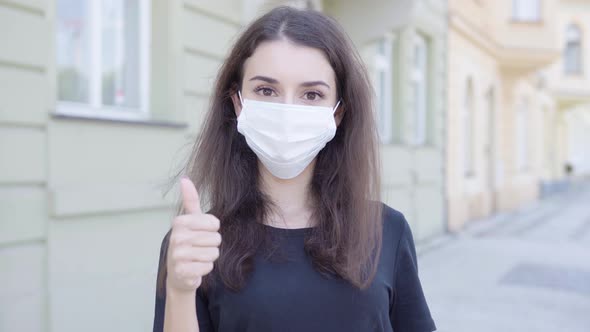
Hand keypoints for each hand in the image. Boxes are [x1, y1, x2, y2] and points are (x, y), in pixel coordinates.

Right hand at [166, 177, 221, 293]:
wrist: (178, 273)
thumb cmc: (187, 242)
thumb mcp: (190, 220)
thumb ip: (190, 200)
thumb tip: (185, 179)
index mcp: (179, 222)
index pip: (214, 223)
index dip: (212, 229)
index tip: (201, 232)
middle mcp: (176, 237)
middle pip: (216, 239)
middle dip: (212, 245)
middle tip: (199, 247)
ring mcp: (178, 256)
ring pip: (214, 253)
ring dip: (209, 257)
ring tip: (197, 257)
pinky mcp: (182, 272)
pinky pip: (208, 267)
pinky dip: (205, 269)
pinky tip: (195, 268)